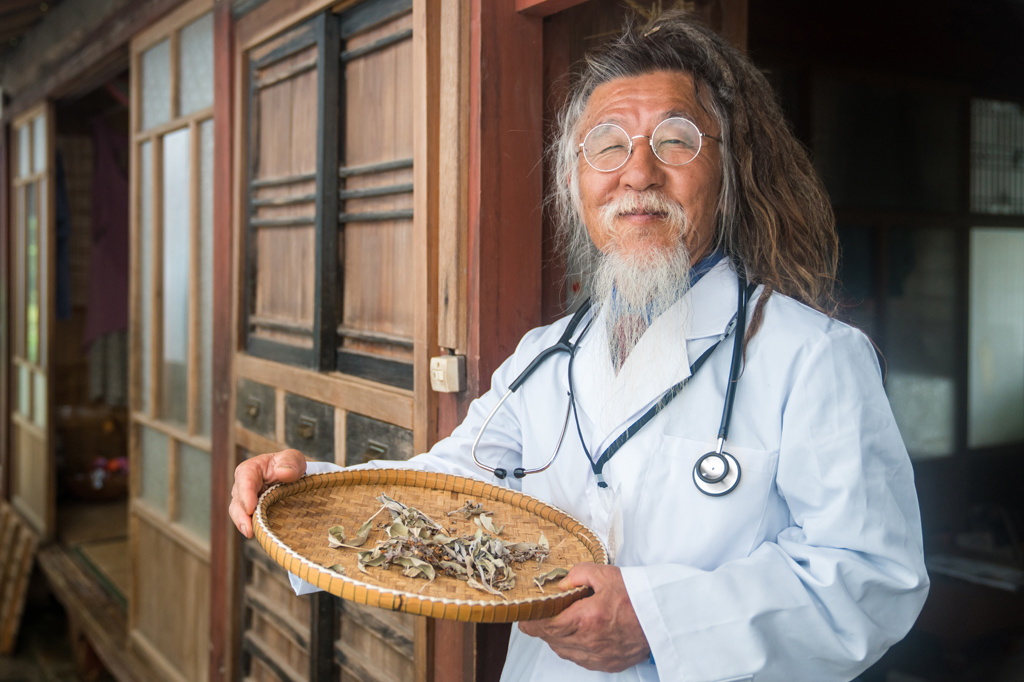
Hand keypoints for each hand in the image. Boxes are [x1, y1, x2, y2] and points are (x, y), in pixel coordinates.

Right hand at [229, 449, 306, 537]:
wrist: (293, 476)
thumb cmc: (290, 465)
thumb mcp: (293, 458)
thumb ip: (290, 462)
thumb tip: (283, 472)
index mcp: (250, 469)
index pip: (245, 480)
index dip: (246, 494)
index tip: (250, 507)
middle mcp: (243, 486)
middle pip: (237, 500)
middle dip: (241, 515)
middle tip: (248, 529)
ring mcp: (245, 500)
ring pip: (238, 513)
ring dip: (243, 524)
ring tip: (250, 534)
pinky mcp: (251, 512)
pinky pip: (248, 520)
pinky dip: (252, 527)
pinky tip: (259, 534)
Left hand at [518, 563, 649, 671]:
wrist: (664, 618)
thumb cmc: (637, 597)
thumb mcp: (606, 575)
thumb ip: (578, 574)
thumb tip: (560, 584)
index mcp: (585, 619)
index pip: (544, 626)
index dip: (530, 621)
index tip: (524, 615)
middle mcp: (589, 643)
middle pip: (551, 639)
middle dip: (543, 626)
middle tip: (543, 613)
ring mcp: (598, 657)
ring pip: (563, 651)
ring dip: (557, 638)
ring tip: (563, 621)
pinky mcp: (607, 665)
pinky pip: (579, 659)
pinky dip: (573, 647)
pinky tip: (580, 634)